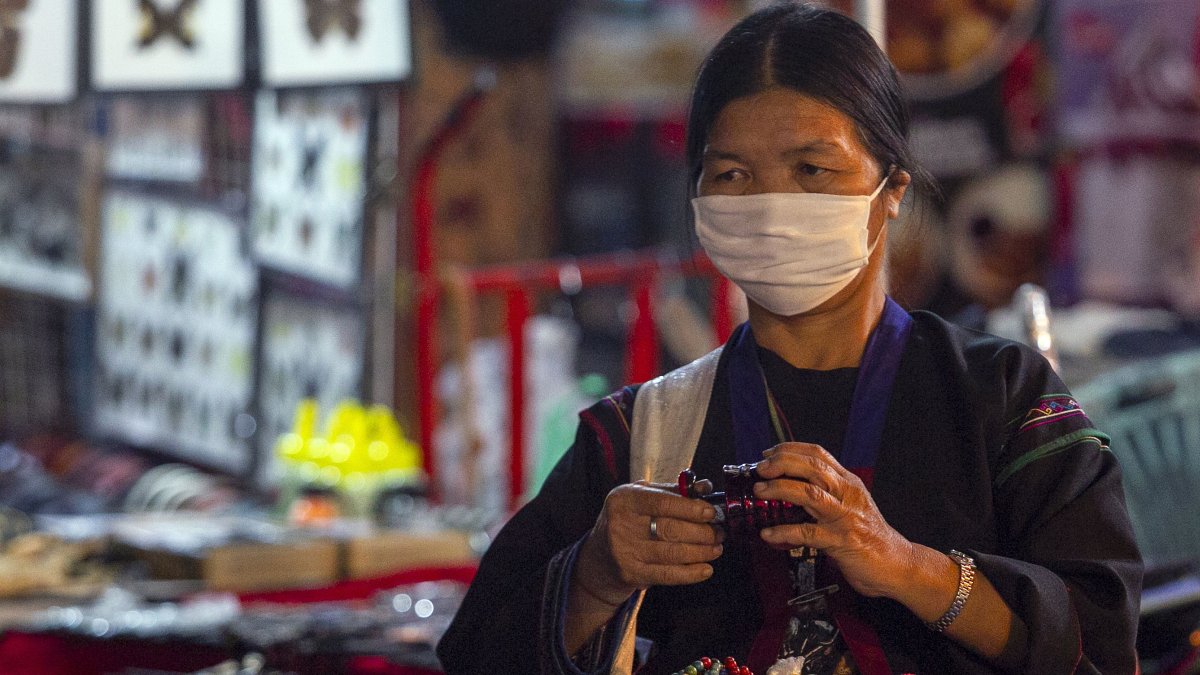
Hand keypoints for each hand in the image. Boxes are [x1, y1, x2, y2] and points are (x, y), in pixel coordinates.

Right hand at [575, 481, 724, 604]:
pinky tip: (706, 569)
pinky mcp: (631, 574)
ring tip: (716, 548)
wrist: (600, 557)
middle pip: (670, 529)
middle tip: (719, 532)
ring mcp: (625, 551)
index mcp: (625, 499)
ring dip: (701, 552)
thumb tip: (705, 487)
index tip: (710, 512)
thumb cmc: (628, 520)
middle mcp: (621, 524)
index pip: (662, 502)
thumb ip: (673, 491)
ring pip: (672, 553)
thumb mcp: (642, 498)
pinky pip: (667, 574)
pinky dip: (691, 573)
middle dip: (702, 532)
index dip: (690, 508)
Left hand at [752, 442, 913, 598]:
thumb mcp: (850, 504)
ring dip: (780, 489)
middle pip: (813, 466)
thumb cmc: (869, 536)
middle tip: (760, 468)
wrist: (897, 564)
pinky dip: (785, 532)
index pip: (818, 454)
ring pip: (810, 493)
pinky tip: (769, 533)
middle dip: (783, 463)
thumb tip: (789, 484)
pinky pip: (808, 534)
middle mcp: (847, 494)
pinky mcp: (841, 541)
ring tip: (760, 491)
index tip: (768, 453)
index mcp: (848, 483)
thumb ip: (826, 492)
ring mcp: (845, 517)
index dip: (790, 450)